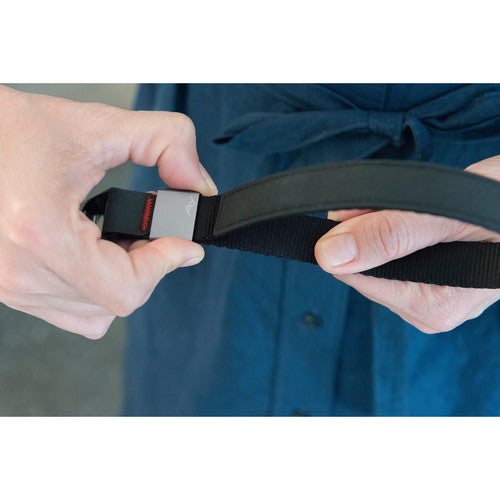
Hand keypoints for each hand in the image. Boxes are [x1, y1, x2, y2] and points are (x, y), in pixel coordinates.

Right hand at [0, 86, 217, 337]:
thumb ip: (165, 143)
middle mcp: (19, 271)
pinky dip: (97, 287)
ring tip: (124, 237)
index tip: (185, 242)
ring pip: (97, 312)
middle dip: (150, 264)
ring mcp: (9, 286)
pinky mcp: (7, 287)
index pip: (126, 289)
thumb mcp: (98, 124)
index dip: (167, 263)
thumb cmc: (9, 129)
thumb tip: (199, 185)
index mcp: (40, 233)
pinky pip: (71, 310)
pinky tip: (97, 251)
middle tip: (155, 230)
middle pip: (118, 301)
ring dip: (124, 276)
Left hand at [315, 156, 499, 332]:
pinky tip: (412, 217)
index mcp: (433, 306)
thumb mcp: (452, 211)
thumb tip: (328, 255)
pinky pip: (396, 259)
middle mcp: (430, 311)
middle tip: (391, 200)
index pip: (354, 276)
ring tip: (411, 206)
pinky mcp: (437, 283)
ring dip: (379, 228)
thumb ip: (392, 233)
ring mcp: (434, 298)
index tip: (356, 207)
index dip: (348, 237)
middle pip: (364, 270)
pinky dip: (392, 232)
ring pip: (378, 262)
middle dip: (365, 231)